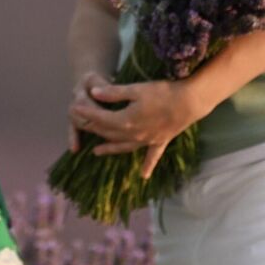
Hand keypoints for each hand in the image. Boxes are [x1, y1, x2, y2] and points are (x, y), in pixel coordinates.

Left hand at [70, 78, 207, 178]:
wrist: (189, 103)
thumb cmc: (162, 93)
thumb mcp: (136, 89)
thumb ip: (114, 93)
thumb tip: (93, 93)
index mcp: (125, 121)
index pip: (100, 118)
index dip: (87, 112)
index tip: (74, 108)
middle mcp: (133, 135)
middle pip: (109, 133)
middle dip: (94, 128)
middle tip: (81, 125)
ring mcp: (147, 140)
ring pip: (123, 146)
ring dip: (109, 149)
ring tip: (95, 152)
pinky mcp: (160, 141)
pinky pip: (151, 156)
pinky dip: (147, 165)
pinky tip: (143, 175)